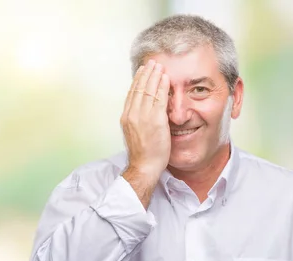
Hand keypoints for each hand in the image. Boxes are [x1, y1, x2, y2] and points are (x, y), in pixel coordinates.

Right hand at [120, 59, 170, 181]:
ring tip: (159, 66)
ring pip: (148, 90)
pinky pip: (159, 99)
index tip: (143, 71)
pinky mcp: (155, 121)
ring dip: (154, 76)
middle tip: (152, 63)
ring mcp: (143, 117)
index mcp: (126, 117)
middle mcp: (133, 114)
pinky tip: (165, 79)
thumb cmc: (143, 154)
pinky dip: (162, 87)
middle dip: (146, 74)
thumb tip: (143, 112)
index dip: (138, 80)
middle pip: (139, 88)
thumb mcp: (136, 133)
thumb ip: (138, 120)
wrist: (144, 166)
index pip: (132, 93)